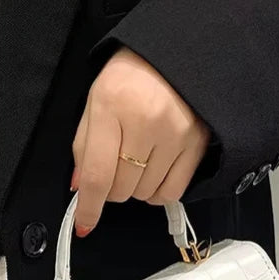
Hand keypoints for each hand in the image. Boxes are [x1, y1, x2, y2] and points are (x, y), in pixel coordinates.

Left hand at [70, 45, 211, 236]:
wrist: (177, 55)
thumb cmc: (131, 77)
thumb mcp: (97, 101)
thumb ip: (84, 146)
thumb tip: (81, 189)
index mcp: (111, 105)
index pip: (97, 173)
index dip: (88, 206)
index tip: (84, 224)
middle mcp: (145, 122)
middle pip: (121, 189)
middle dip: (112, 187)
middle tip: (116, 165)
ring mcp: (175, 135)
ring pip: (145, 194)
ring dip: (136, 187)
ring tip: (139, 159)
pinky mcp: (197, 144)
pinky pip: (172, 192)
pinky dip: (158, 191)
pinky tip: (156, 171)